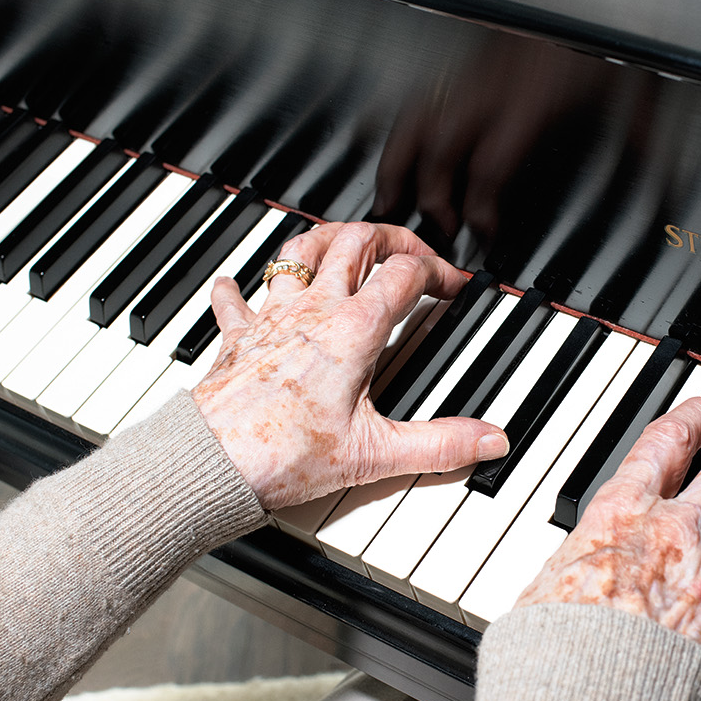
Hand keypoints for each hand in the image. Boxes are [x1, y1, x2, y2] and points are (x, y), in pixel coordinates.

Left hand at [192, 222, 508, 509]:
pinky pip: (235, 298)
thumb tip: (487, 439)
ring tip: (346, 240)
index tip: (454, 285)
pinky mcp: (237, 337)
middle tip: (412, 250)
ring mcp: (271, 318)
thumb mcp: (376, 453)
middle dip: (391, 237)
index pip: (405, 274)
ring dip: (327, 238)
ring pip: (300, 251)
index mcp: (353, 330)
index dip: (438, 271)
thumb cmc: (283, 454)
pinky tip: (238, 284)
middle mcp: (312, 311)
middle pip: (356, 242)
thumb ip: (440, 445)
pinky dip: (240, 286)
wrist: (212, 463)